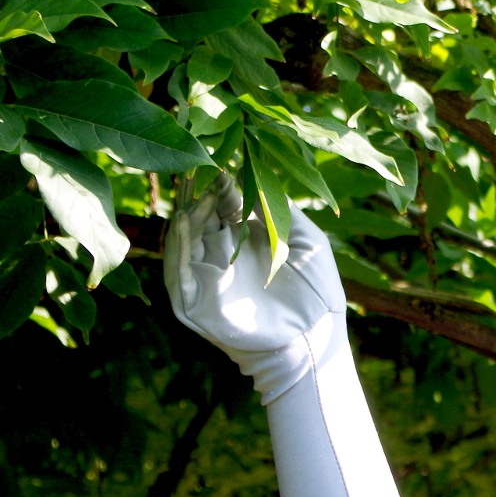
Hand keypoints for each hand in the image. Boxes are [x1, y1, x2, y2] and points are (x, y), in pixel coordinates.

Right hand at [164, 176, 348, 400]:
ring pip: (184, 238)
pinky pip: (177, 270)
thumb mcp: (304, 240)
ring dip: (187, 212)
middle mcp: (220, 253)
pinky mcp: (195, 301)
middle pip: (198, 217)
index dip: (217, 183)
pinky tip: (184, 221)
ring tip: (194, 188)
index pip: (221, 204)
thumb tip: (252, 172)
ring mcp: (205, 276)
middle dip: (197, 192)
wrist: (315, 338)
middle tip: (197, 165)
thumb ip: (279, 208)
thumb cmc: (316, 292)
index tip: (217, 159)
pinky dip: (179, 246)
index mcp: (244, 238)